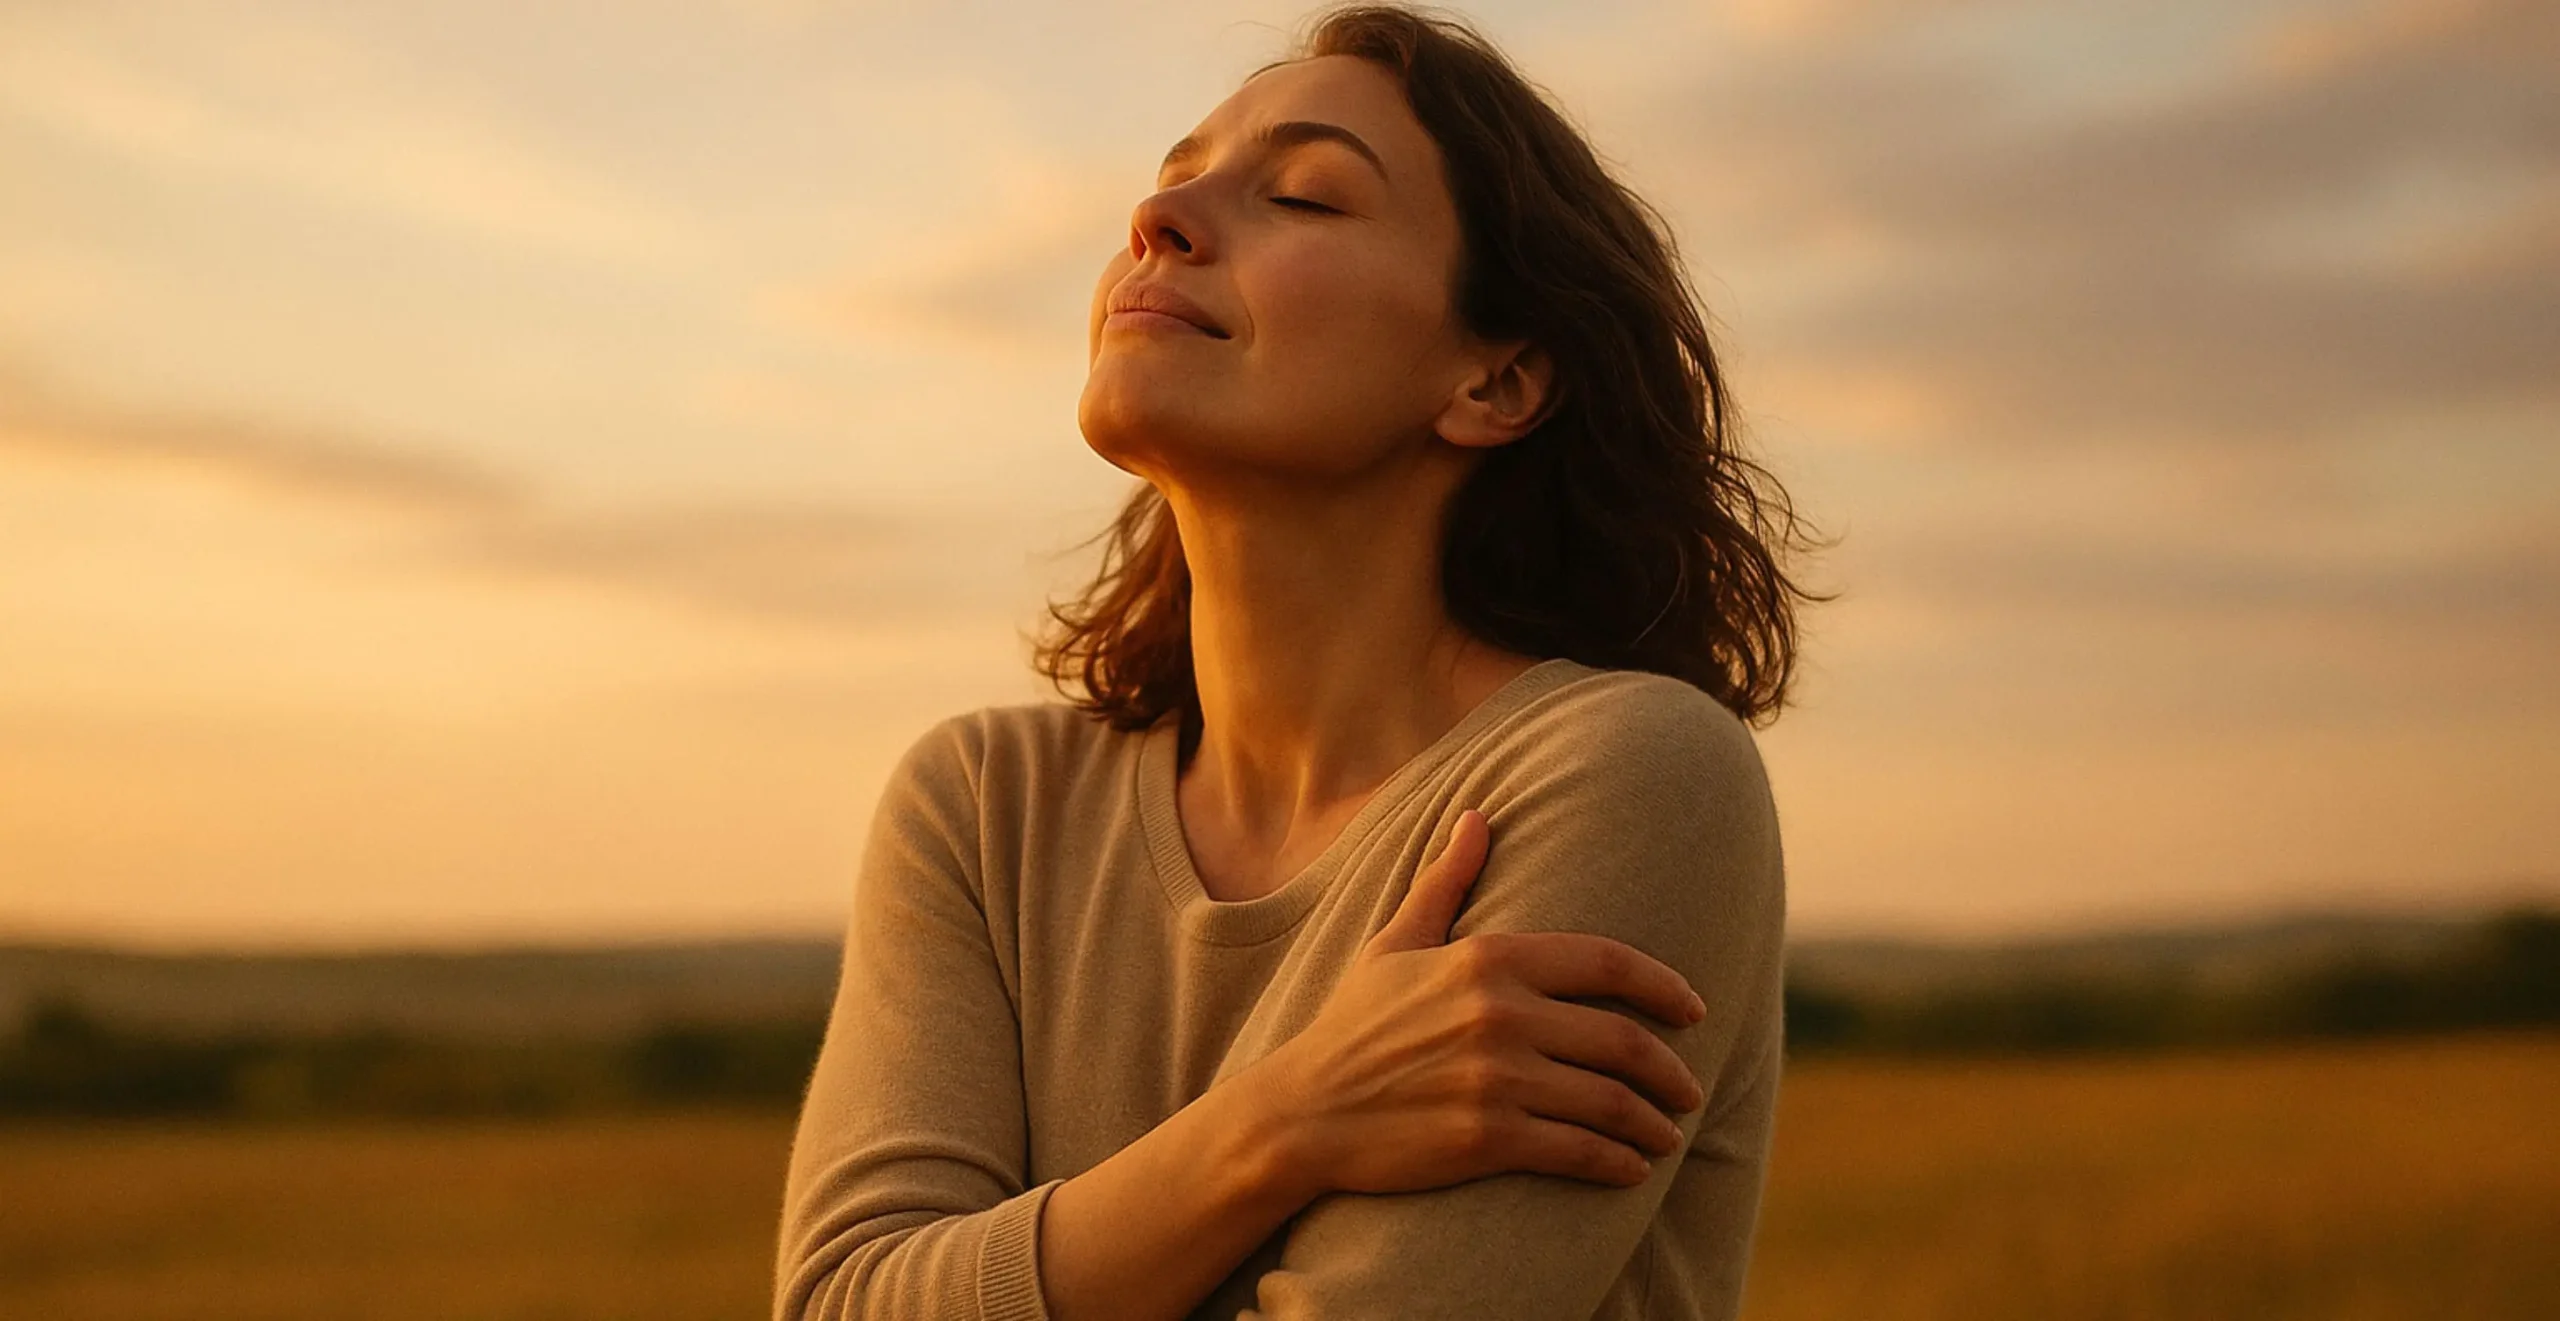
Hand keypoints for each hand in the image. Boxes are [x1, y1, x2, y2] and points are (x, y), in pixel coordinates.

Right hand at [1246, 808, 1711, 1199]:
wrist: (1302, 1112)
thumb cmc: (1352, 1026)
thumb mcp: (1396, 944)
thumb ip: (1447, 881)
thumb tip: (1478, 816)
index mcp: (1488, 959)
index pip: (1607, 962)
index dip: (1664, 986)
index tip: (1695, 1009)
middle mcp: (1500, 1013)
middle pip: (1623, 1038)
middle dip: (1671, 1068)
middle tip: (1690, 1087)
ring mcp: (1496, 1078)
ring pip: (1610, 1100)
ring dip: (1653, 1122)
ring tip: (1668, 1134)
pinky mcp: (1488, 1138)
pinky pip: (1579, 1150)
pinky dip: (1618, 1162)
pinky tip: (1633, 1169)